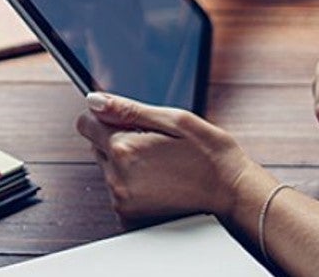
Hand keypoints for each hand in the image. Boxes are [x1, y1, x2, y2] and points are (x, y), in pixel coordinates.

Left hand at [75, 92, 256, 220]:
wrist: (233, 194)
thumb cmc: (210, 156)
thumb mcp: (174, 120)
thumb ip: (127, 109)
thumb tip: (95, 101)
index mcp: (124, 148)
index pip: (86, 124)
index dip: (105, 118)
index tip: (126, 122)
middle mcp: (117, 177)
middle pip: (97, 148)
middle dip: (118, 141)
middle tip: (154, 145)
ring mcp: (122, 200)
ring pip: (109, 170)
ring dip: (126, 164)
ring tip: (162, 165)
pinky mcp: (129, 217)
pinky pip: (119, 191)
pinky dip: (133, 185)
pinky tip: (160, 182)